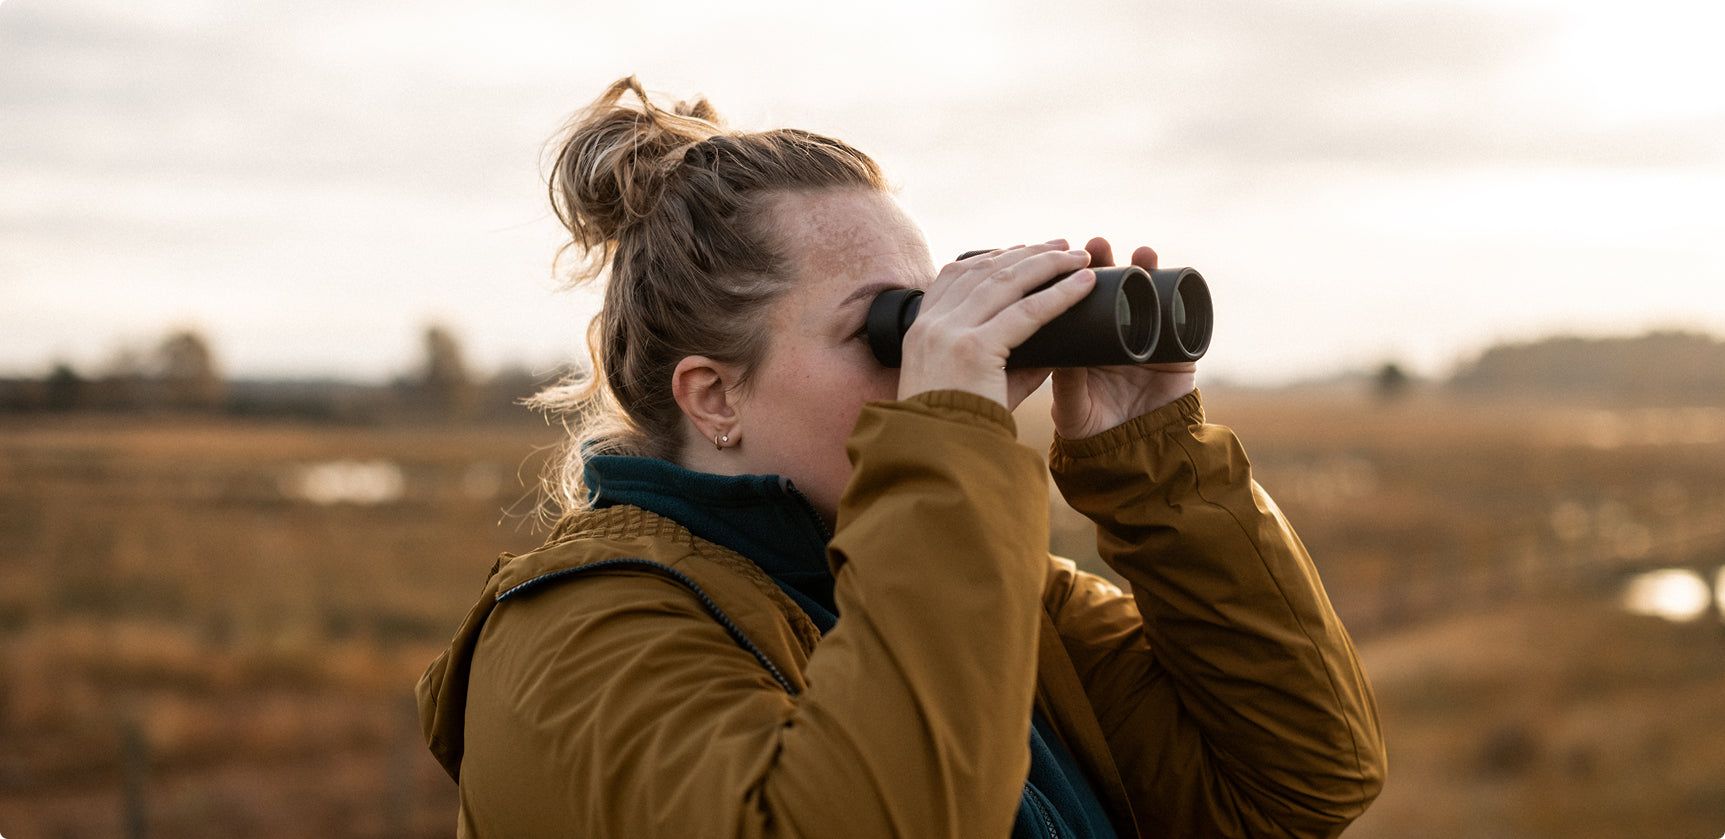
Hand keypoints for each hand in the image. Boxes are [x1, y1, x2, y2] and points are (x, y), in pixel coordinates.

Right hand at [896, 241, 1094, 409]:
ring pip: (1006, 281)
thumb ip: (1009, 359)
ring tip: (1079, 257)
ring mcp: (949, 334)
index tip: (1022, 251)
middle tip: (1061, 245)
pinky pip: (1027, 312)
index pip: (954, 275)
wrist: (935, 458)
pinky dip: (1059, 294)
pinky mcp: (973, 349)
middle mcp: (931, 325)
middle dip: (1026, 252)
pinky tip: (1083, 284)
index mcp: (921, 330)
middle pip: (983, 270)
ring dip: (1047, 263)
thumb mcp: (972, 383)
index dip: (992, 257)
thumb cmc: (957, 428)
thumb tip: (1055, 343)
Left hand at [1049, 238, 1197, 438]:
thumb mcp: (1071, 407)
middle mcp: (1112, 333)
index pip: (1073, 301)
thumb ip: (1066, 383)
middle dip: (1105, 262)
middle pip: (1109, 289)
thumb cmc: (1093, 432)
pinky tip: (1175, 279)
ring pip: (1146, 296)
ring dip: (1145, 270)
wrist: (1135, 458)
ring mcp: (1146, 339)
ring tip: (1141, 253)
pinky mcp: (1176, 352)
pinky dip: (1180, 298)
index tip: (1061, 256)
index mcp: (1080, 342)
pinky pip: (1181, 319)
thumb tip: (1057, 350)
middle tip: (1096, 244)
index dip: (1069, 277)